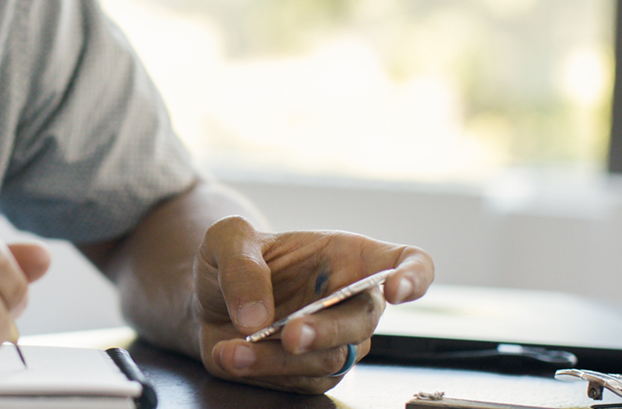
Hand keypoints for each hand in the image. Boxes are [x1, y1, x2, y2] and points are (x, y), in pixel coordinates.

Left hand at [194, 216, 432, 393]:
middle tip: (292, 335)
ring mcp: (335, 341)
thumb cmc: (232, 261)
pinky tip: (228, 355)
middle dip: (327, 330)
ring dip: (280, 358)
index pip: (405, 263)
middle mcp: (351, 301)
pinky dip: (261, 371)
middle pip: (363, 321)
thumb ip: (241, 265)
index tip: (397, 289)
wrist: (207, 300)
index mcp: (348, 256)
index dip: (414, 276)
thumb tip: (258, 317)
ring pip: (330, 359)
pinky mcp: (311, 374)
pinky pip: (300, 381)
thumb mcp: (227, 240)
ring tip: (235, 349)